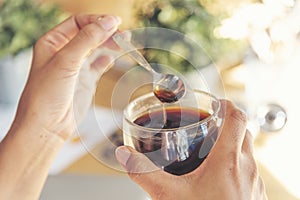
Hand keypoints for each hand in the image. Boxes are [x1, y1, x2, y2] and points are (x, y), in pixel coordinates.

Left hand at [13, 14, 120, 139]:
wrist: (47, 127)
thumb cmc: (46, 96)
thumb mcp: (66, 61)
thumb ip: (88, 39)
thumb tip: (108, 22)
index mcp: (52, 43)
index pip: (77, 22)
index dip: (96, 20)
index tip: (114, 22)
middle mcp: (63, 53)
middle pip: (89, 34)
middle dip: (106, 32)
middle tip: (122, 35)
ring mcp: (75, 67)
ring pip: (95, 48)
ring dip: (109, 44)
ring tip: (124, 43)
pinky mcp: (84, 81)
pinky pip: (98, 66)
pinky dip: (106, 61)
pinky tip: (112, 59)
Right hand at [115, 100, 266, 199]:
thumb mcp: (169, 195)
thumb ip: (145, 172)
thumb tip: (125, 155)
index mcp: (228, 160)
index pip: (237, 118)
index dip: (228, 104)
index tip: (216, 102)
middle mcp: (247, 168)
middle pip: (245, 132)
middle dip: (229, 123)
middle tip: (212, 123)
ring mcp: (255, 183)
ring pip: (249, 152)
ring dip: (234, 144)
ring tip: (214, 148)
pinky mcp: (255, 196)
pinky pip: (251, 171)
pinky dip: (239, 165)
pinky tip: (220, 177)